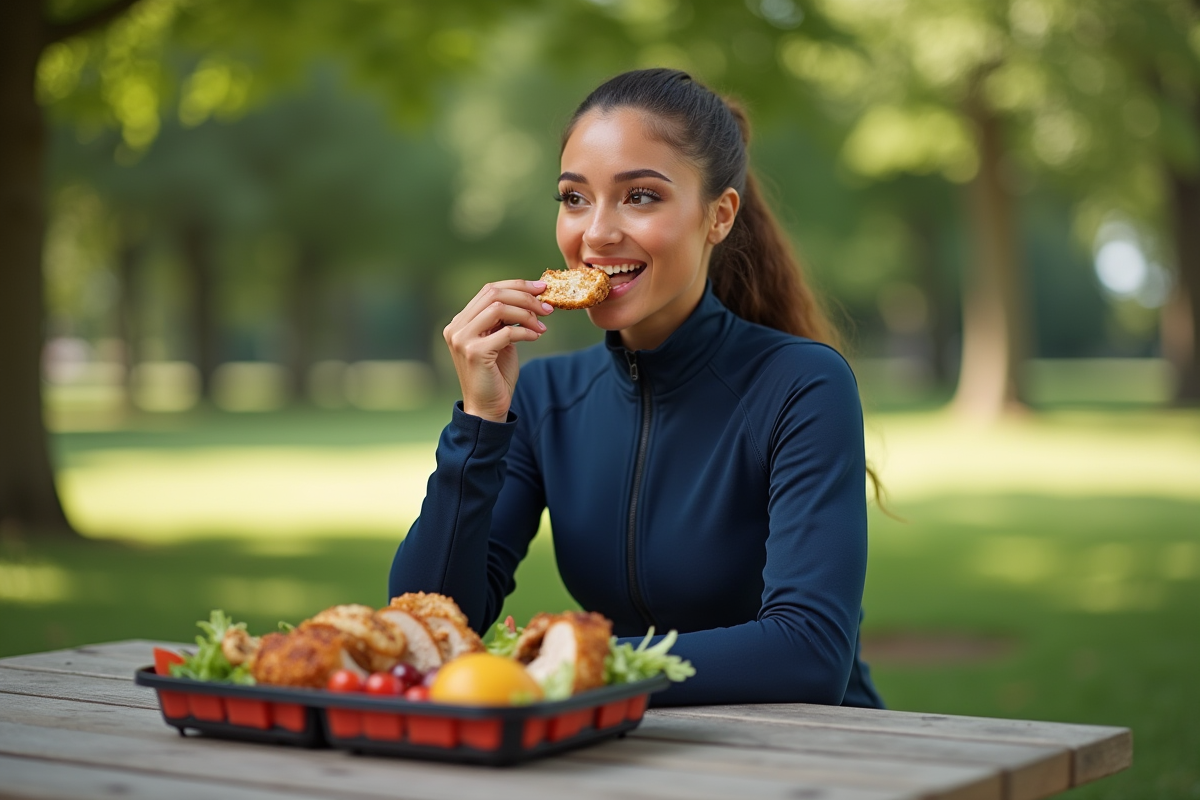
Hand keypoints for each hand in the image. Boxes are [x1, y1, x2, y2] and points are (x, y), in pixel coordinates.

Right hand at [443, 279, 552, 422]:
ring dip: (527, 314)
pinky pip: (507, 332)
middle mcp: (456, 327)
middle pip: (493, 294)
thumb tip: (531, 296)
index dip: (517, 286)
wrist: (487, 408)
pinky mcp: (474, 352)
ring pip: (499, 308)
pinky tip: (536, 337)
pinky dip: (526, 332)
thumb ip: (506, 320)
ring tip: (542, 326)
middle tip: (547, 307)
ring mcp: (462, 339)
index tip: (541, 288)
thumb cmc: (496, 375)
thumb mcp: (500, 340)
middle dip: (525, 297)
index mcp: (461, 321)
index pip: (489, 290)